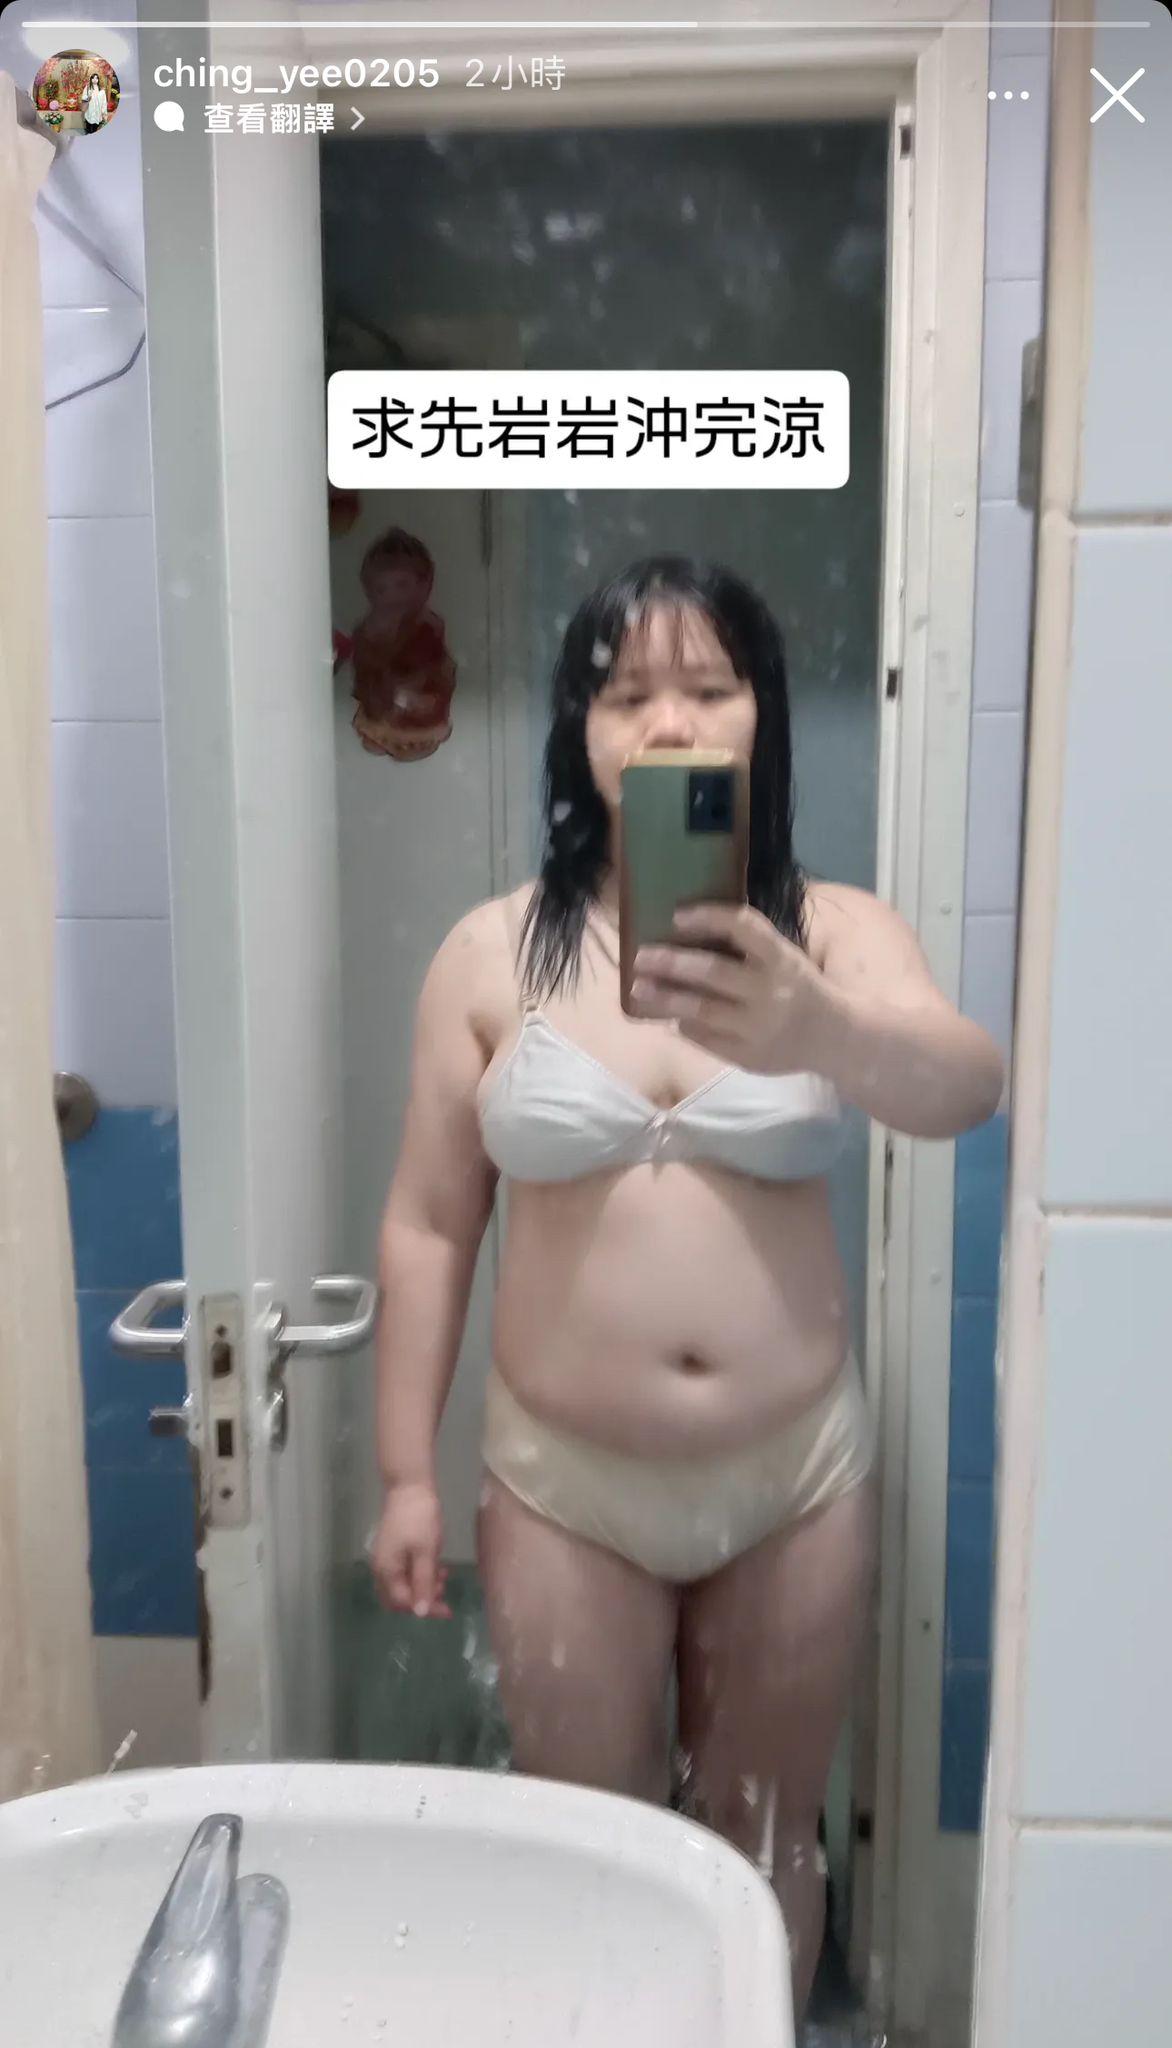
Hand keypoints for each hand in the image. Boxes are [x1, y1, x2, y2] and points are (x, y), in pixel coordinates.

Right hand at [369, 1482, 451, 1619]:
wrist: (410, 1486)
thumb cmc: (418, 1519)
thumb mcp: (425, 1552)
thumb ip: (422, 1583)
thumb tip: (419, 1613)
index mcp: (386, 1571)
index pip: (403, 1602)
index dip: (425, 1609)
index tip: (448, 1609)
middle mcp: (382, 1569)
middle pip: (399, 1598)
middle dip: (422, 1600)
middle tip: (445, 1594)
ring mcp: (387, 1558)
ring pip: (403, 1585)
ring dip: (423, 1587)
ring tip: (443, 1577)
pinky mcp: (394, 1549)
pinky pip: (405, 1572)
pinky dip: (420, 1574)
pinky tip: (436, 1567)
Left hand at [629, 903, 827, 1073]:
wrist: (834, 1037)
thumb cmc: (798, 988)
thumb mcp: (785, 958)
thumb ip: (750, 947)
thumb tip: (688, 927)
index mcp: (781, 959)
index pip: (744, 927)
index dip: (709, 917)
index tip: (677, 914)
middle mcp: (770, 991)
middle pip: (714, 972)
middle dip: (672, 963)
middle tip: (641, 956)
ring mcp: (758, 1027)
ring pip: (703, 1011)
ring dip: (666, 998)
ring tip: (639, 988)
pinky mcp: (749, 1056)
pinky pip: (706, 1039)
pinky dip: (684, 1025)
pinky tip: (669, 1016)